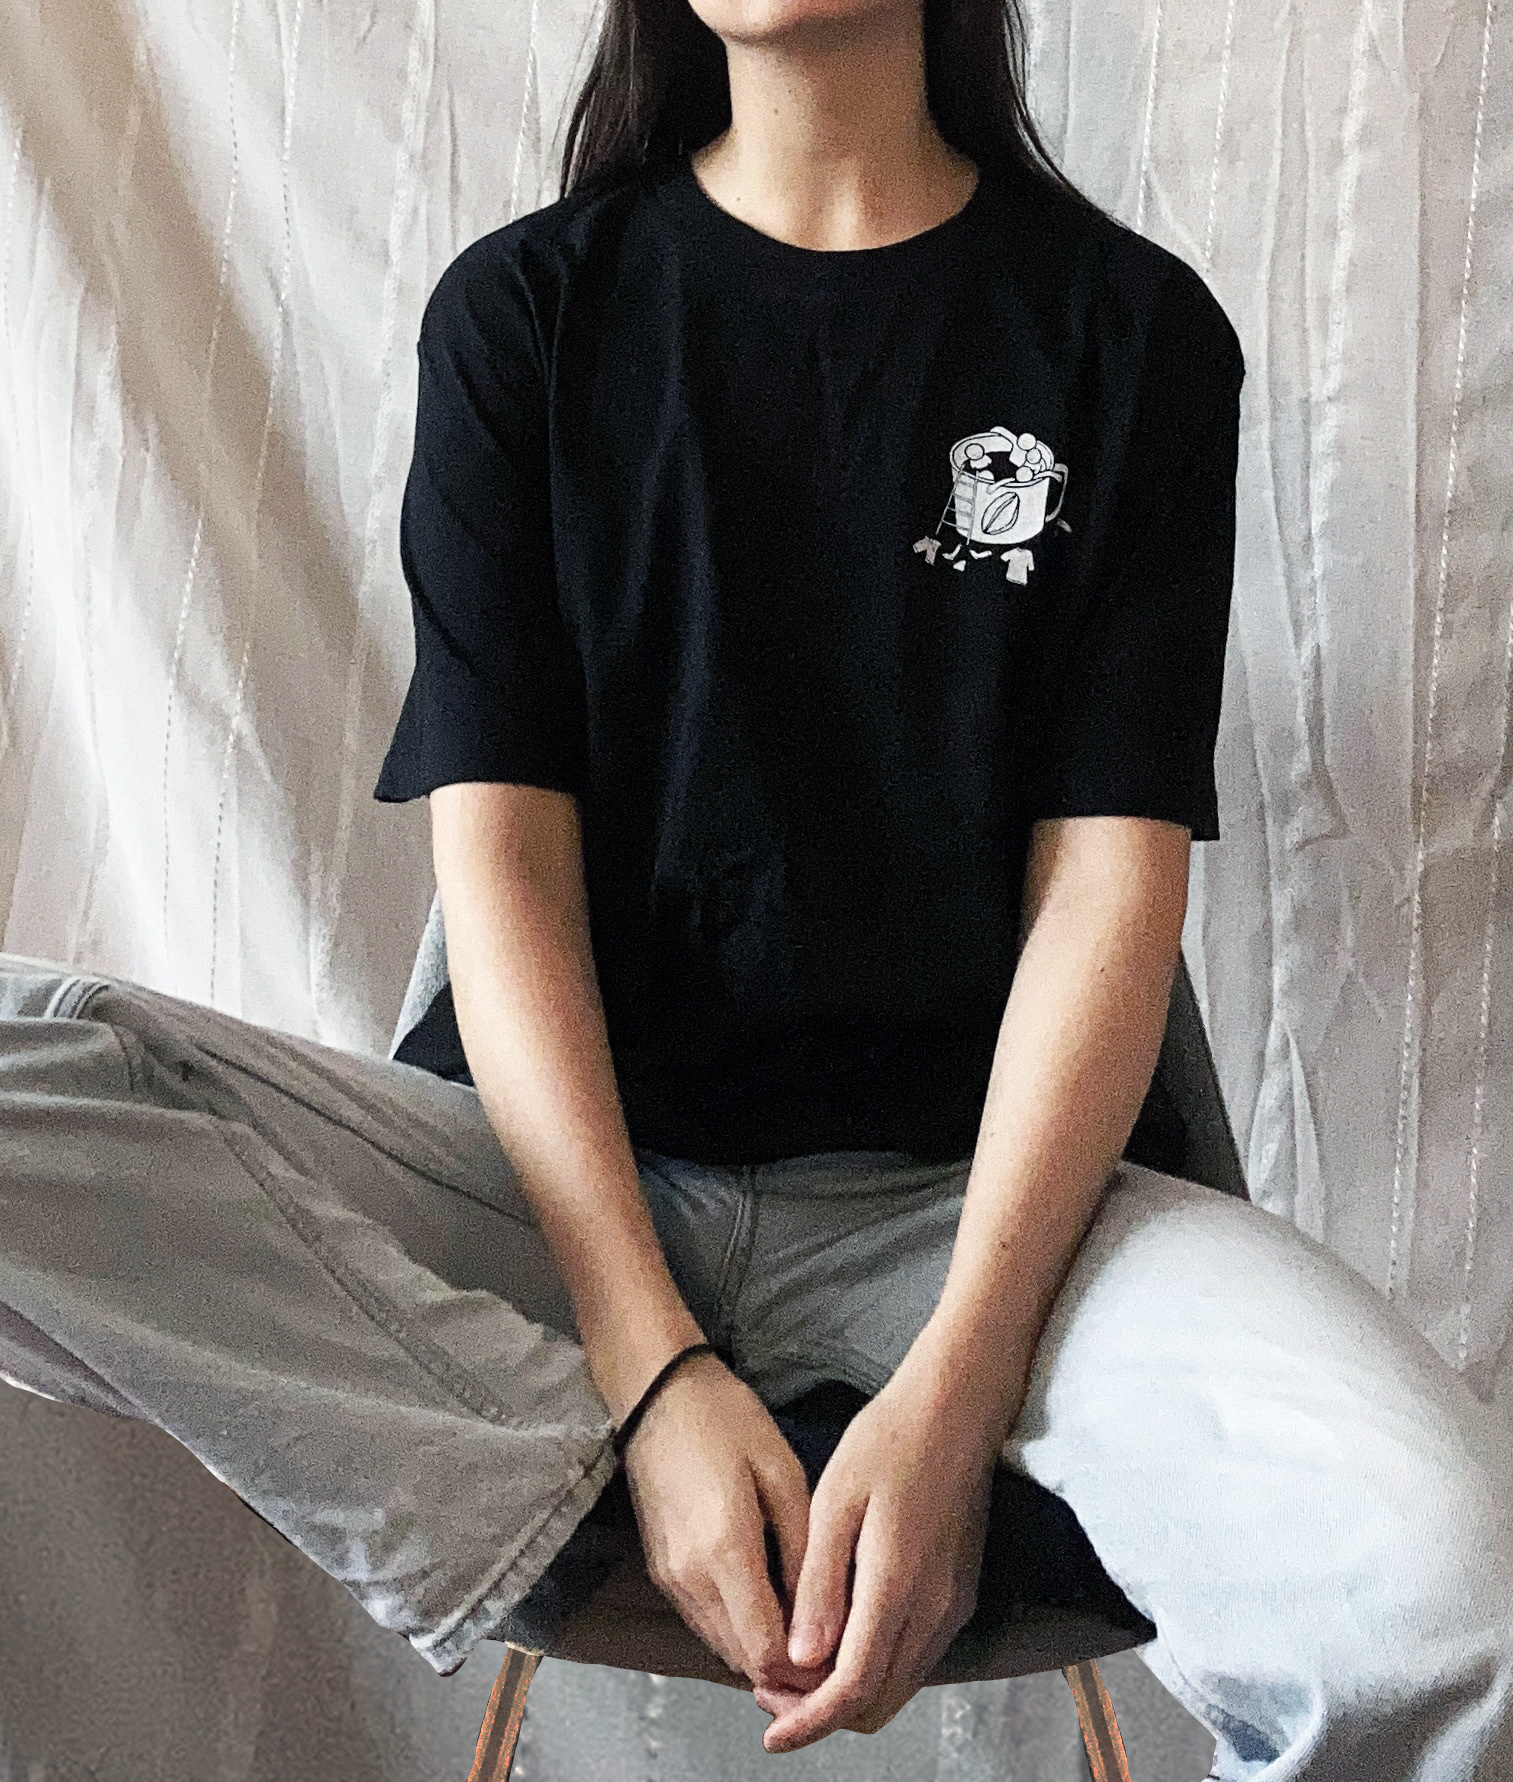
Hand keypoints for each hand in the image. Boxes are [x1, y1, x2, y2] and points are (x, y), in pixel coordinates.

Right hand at [620, 1351, 831, 1694]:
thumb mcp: (782, 1473)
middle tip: (831, 1640)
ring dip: (762, 1649)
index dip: (805, 1667)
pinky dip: (739, 1628)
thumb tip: (823, 1613)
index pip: (765, 1652)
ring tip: (806, 1621)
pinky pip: (706, 1623)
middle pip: (743, 1662)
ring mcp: (670, 1579)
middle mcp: (690, 1579)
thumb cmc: (726, 1421)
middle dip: (788, 1666)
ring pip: (722, 1648)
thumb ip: (803, 1550)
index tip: (841, 1649)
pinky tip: (769, 1600)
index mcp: (725, 1551)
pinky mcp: (661, 1573)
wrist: (657, 1396)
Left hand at [753, 1348, 1021, 1750]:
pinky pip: (915, 1658)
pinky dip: (874, 1669)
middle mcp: (934, 1611)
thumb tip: (800, 1659)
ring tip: (795, 1667)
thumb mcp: (835, 1501)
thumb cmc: (888, 1441)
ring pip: (899, 1686)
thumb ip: (820, 1584)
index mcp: (897, 1586)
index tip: (769, 1733)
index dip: (807, 1722)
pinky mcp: (959, 1596)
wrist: (957, 1409)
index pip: (852, 1689)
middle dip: (822, 1715)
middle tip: (771, 1691)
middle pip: (878, 1704)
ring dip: (848, 1694)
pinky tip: (838, 1638)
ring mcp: (953, 1607)